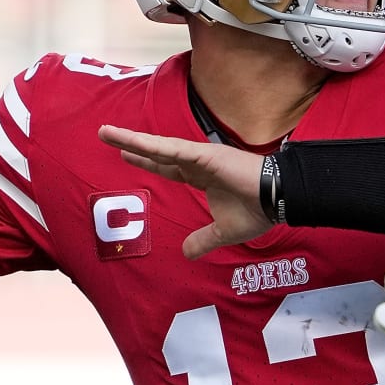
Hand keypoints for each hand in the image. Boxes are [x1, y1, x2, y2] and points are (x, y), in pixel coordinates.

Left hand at [98, 124, 270, 257]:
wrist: (280, 199)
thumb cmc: (259, 210)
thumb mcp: (223, 231)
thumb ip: (203, 240)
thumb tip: (185, 253)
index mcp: (202, 175)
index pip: (167, 166)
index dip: (146, 160)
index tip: (125, 155)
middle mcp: (198, 161)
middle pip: (157, 151)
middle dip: (130, 143)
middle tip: (104, 134)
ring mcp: (201, 156)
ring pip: (159, 146)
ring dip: (131, 139)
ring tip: (105, 131)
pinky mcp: (207, 155)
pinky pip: (174, 150)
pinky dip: (153, 146)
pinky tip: (132, 142)